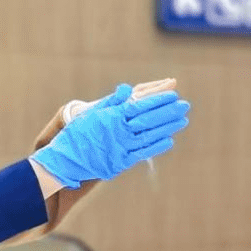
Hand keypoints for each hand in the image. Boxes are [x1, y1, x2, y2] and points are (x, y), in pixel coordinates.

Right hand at [31, 84, 188, 187]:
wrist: (65, 160)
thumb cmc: (77, 134)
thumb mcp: (91, 114)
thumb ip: (111, 102)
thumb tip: (127, 88)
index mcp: (112, 117)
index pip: (141, 106)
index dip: (159, 101)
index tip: (173, 95)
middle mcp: (119, 132)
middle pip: (150, 119)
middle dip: (169, 112)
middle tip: (185, 105)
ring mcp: (121, 148)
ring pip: (150, 135)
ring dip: (168, 127)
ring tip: (182, 120)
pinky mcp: (121, 163)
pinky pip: (143, 153)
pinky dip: (157, 146)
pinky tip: (169, 140)